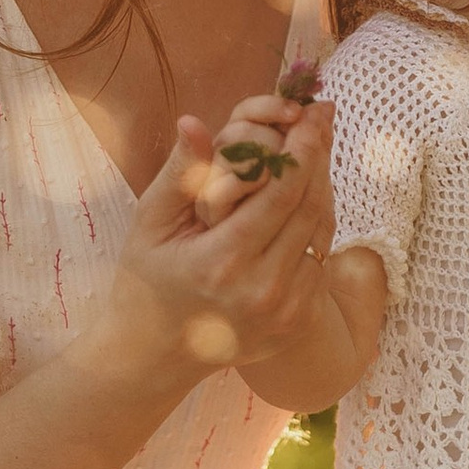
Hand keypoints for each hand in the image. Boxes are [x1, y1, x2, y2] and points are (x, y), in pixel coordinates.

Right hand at [84, 102, 336, 392]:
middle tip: (323, 119)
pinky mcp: (296, 322)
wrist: (154, 354)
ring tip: (318, 148)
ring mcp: (284, 312)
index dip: (302, 149)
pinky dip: (317, 223)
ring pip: (322, 233)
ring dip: (323, 186)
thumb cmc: (145, 280)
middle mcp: (261, 291)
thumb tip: (194, 121)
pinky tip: (307, 195)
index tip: (310, 113)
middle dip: (319, 157)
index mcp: (221, 263)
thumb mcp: (149, 223)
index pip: (281, 194)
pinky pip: (320, 260)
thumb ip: (180, 173)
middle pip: (310, 209)